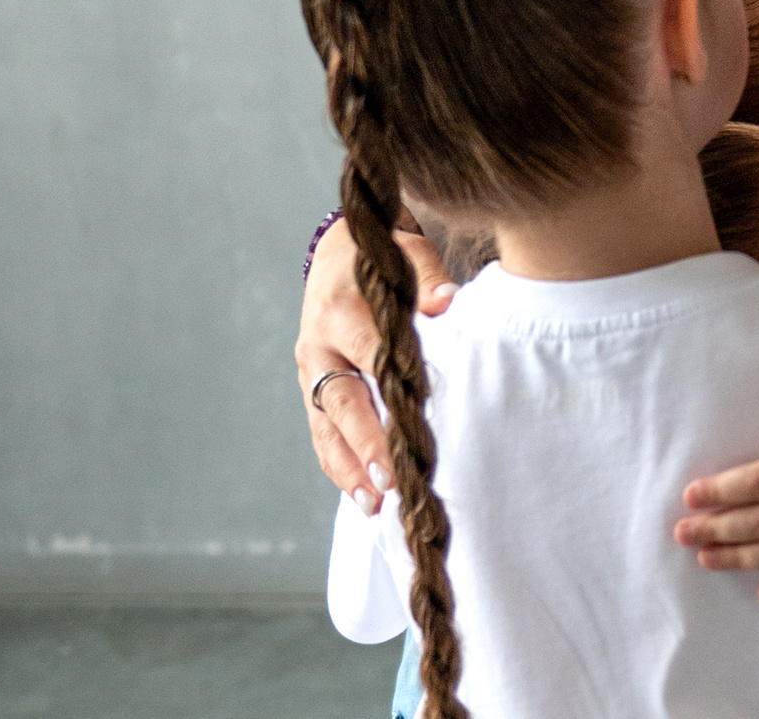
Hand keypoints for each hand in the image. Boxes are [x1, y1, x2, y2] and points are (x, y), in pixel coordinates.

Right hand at [296, 216, 452, 511]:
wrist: (341, 256)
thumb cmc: (385, 258)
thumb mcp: (406, 254)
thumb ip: (426, 277)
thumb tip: (446, 301)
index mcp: (341, 310)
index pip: (370, 353)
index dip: (391, 387)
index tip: (414, 420)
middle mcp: (319, 345)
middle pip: (342, 400)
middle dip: (365, 443)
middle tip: (389, 480)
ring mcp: (312, 371)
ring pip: (326, 426)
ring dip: (349, 468)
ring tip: (375, 505)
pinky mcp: (312, 389)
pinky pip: (322, 433)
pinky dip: (340, 466)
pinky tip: (363, 497)